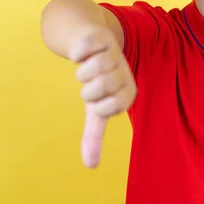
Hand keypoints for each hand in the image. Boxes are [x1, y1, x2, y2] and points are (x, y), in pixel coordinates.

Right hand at [69, 26, 136, 167]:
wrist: (90, 44)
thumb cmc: (96, 82)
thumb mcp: (96, 109)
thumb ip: (94, 136)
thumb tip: (91, 166)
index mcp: (127, 92)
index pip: (108, 108)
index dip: (96, 105)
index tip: (98, 98)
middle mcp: (124, 72)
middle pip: (98, 87)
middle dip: (87, 87)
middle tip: (91, 81)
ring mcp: (114, 53)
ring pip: (90, 68)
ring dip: (81, 70)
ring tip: (87, 66)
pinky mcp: (101, 37)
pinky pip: (83, 48)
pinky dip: (76, 52)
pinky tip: (80, 52)